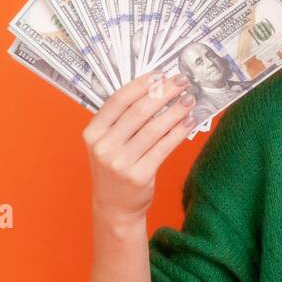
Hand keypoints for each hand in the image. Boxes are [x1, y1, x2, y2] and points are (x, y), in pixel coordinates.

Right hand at [83, 71, 197, 224]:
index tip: (160, 74)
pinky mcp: (138, 175)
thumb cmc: (115, 168)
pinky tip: (188, 121)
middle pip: (138, 111)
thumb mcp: (107, 143)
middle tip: (181, 81)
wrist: (114, 206)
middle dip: (163, 93)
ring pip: (153, 128)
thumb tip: (155, 89)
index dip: (141, 85)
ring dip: (175, 110)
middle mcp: (103, 147)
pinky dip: (178, 132)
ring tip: (189, 100)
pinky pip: (163, 147)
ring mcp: (119, 163)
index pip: (117, 100)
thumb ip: (122, 120)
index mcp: (92, 133)